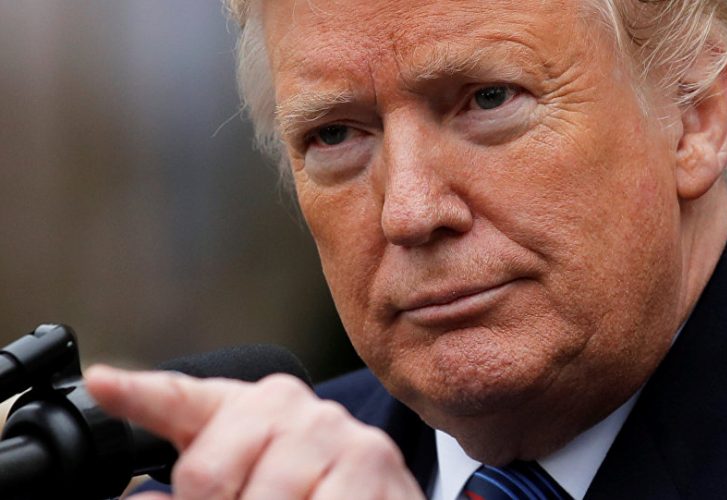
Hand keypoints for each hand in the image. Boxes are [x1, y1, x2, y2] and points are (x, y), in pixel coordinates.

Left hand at [85, 366, 424, 499]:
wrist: (377, 495)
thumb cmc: (304, 490)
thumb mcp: (244, 483)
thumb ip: (197, 484)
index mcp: (246, 406)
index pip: (180, 398)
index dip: (136, 393)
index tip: (103, 381)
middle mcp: (287, 406)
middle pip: (206, 476)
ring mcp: (331, 429)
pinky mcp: (372, 460)